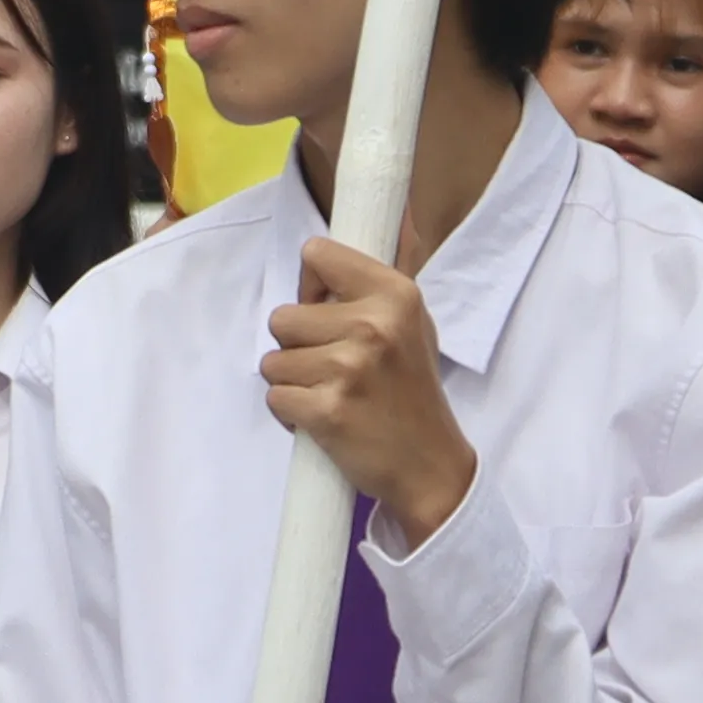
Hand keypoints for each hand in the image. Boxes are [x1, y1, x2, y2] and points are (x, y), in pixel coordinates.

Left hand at [266, 242, 477, 545]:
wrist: (429, 464)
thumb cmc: (412, 390)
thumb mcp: (411, 324)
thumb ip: (371, 286)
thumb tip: (346, 238)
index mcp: (395, 294)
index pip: (317, 255)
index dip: (311, 288)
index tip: (326, 313)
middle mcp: (373, 325)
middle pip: (282, 317)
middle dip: (297, 346)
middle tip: (333, 368)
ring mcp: (349, 368)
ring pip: (272, 361)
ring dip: (292, 382)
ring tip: (330, 394)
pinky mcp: (327, 410)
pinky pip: (275, 397)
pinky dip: (290, 413)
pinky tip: (322, 419)